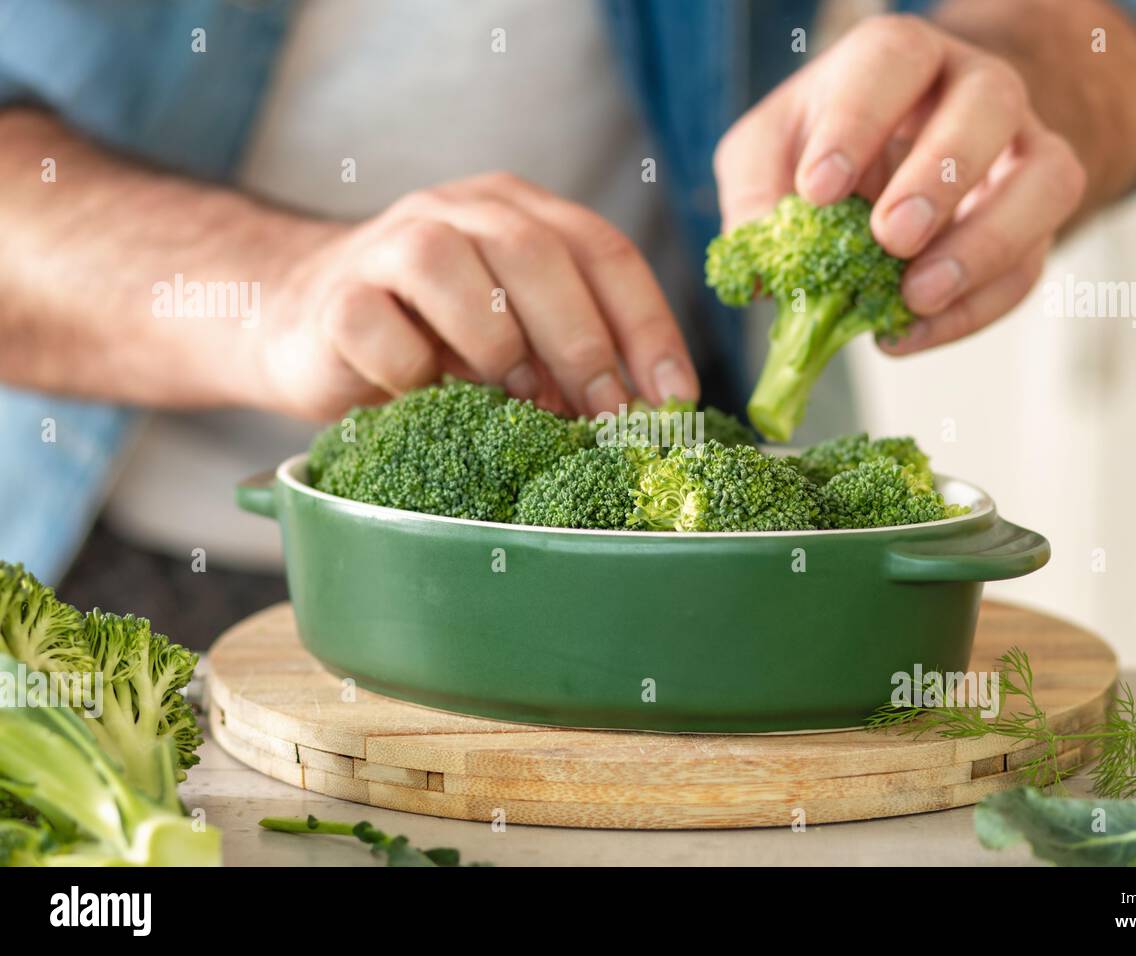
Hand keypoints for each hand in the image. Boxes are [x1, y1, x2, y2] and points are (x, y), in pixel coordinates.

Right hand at [258, 172, 696, 419]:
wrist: (302, 320)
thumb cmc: (431, 335)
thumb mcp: (514, 331)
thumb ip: (567, 348)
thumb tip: (642, 413)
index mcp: (519, 212)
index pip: (603, 250)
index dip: (648, 324)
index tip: (676, 396)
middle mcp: (459, 211)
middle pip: (536, 253)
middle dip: (583, 342)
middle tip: (608, 415)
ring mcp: (390, 243)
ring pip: (454, 272)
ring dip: (496, 349)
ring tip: (512, 400)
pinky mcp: (336, 296)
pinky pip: (383, 332)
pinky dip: (414, 376)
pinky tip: (426, 398)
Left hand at [713, 14, 1086, 353]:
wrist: (888, 165)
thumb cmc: (820, 150)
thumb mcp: (768, 155)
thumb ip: (756, 198)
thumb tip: (765, 278)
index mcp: (900, 58)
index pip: (894, 60)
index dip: (858, 121)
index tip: (818, 188)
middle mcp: (975, 91)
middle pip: (989, 105)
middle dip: (941, 175)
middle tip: (892, 238)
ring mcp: (1020, 154)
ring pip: (1046, 181)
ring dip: (985, 245)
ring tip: (916, 296)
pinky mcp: (1035, 225)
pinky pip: (1028, 265)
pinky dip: (972, 309)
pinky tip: (910, 335)